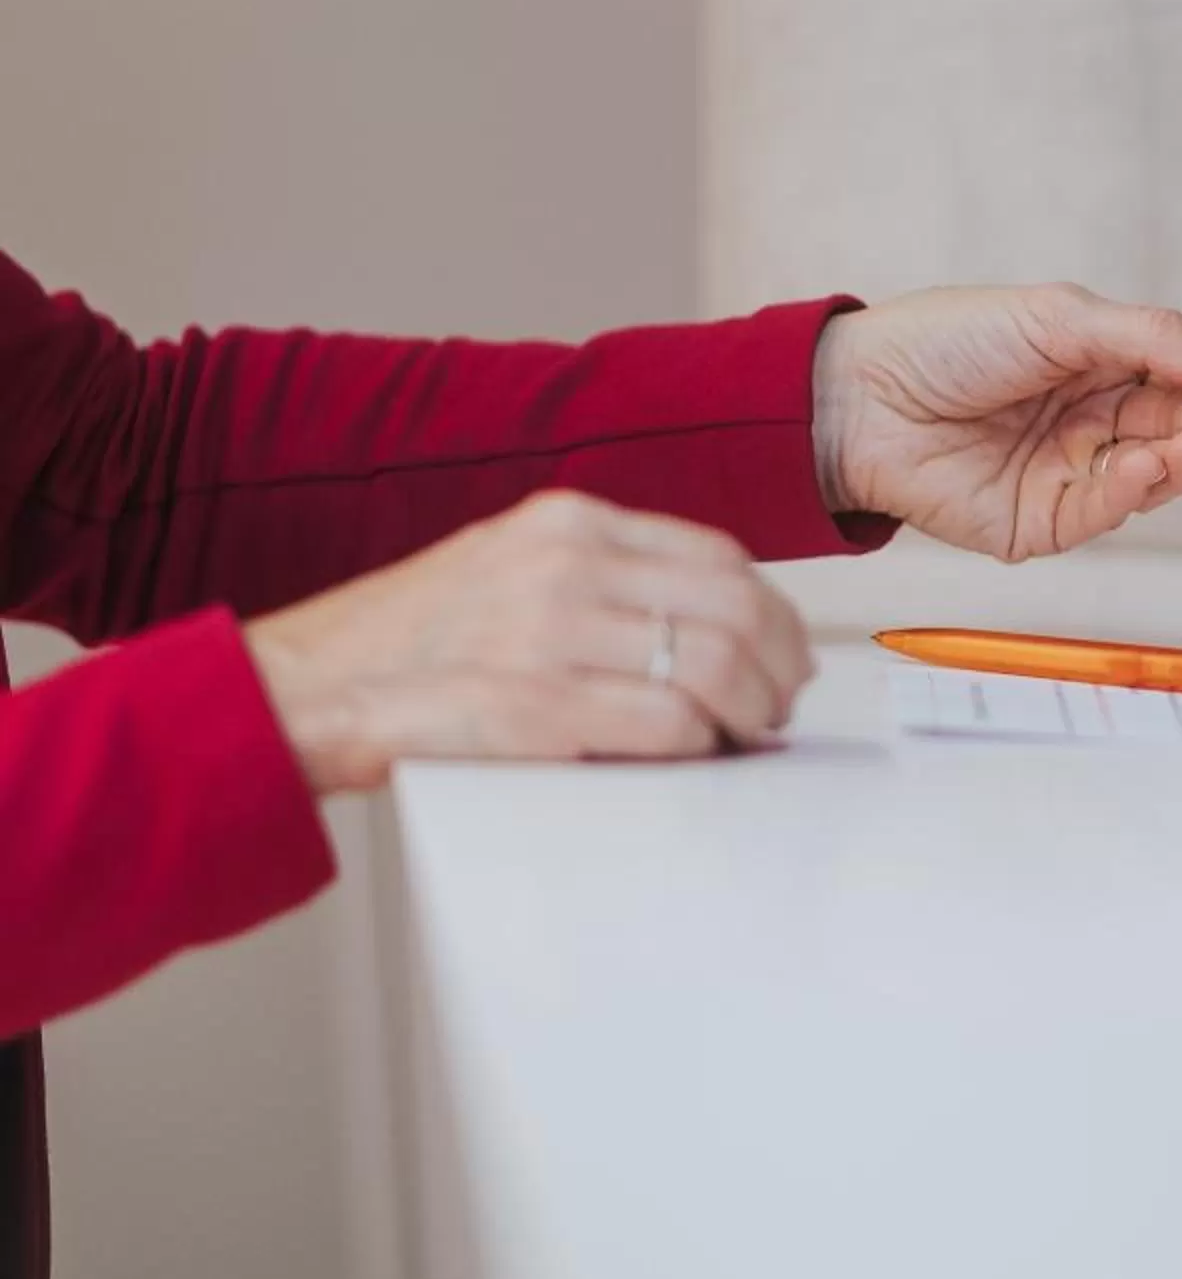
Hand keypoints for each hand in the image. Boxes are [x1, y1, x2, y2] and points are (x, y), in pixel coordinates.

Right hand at [245, 491, 815, 794]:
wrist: (300, 691)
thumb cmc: (404, 645)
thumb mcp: (508, 568)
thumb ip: (600, 579)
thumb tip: (706, 623)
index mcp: (566, 523)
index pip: (721, 558)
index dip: (773, 615)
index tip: (784, 653)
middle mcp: (562, 565)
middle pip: (735, 607)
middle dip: (779, 667)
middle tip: (779, 705)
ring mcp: (546, 632)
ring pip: (712, 664)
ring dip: (751, 712)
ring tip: (747, 737)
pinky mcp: (531, 705)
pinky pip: (665, 723)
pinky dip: (701, 746)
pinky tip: (696, 755)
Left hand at [811, 283, 1181, 560]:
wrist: (859, 399)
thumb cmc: (947, 341)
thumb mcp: (1062, 319)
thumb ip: (1155, 339)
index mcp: (1099, 365)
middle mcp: (1093, 422)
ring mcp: (1071, 475)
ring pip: (1156, 477)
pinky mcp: (1044, 523)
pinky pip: (1107, 512)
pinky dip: (1136, 490)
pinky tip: (1147, 466)